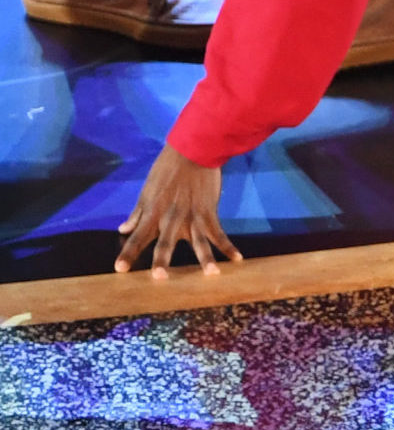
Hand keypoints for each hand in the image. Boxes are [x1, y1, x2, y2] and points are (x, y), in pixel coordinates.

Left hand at [115, 142, 243, 278]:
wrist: (193, 151)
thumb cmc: (166, 170)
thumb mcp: (147, 190)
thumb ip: (137, 213)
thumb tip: (123, 229)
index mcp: (153, 212)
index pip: (137, 237)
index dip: (128, 253)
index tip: (119, 269)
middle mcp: (171, 217)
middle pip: (166, 243)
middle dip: (162, 260)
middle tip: (159, 278)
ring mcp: (192, 215)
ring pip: (199, 241)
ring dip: (206, 258)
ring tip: (211, 274)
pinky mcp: (209, 211)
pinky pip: (219, 232)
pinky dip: (228, 246)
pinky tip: (237, 259)